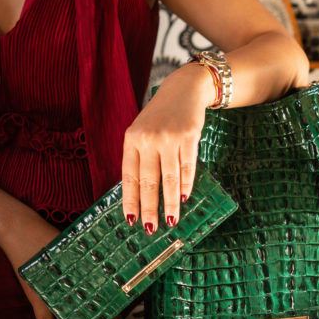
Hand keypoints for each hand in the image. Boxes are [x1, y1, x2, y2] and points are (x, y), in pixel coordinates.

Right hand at [0, 210, 123, 318]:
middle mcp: (74, 289)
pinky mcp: (38, 297)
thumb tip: (116, 272)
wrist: (27, 234)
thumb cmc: (58, 239)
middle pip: (88, 317)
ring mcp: (56, 295)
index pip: (106, 302)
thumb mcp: (84, 249)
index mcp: (89, 277)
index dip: (114, 318)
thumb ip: (98, 263)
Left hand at [122, 63, 213, 231]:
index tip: (131, 220)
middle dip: (150, 207)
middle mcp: (148, 139)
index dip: (131, 200)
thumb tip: (141, 195)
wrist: (183, 90)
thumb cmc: (160, 117)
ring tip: (171, 220)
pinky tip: (184, 197)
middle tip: (151, 228)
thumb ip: (139, 158)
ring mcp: (169, 137)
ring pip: (170, 177)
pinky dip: (186, 184)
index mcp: (131, 139)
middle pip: (149, 180)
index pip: (129, 176)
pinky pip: (188, 166)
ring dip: (170, 202)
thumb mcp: (142, 132)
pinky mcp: (189, 135)